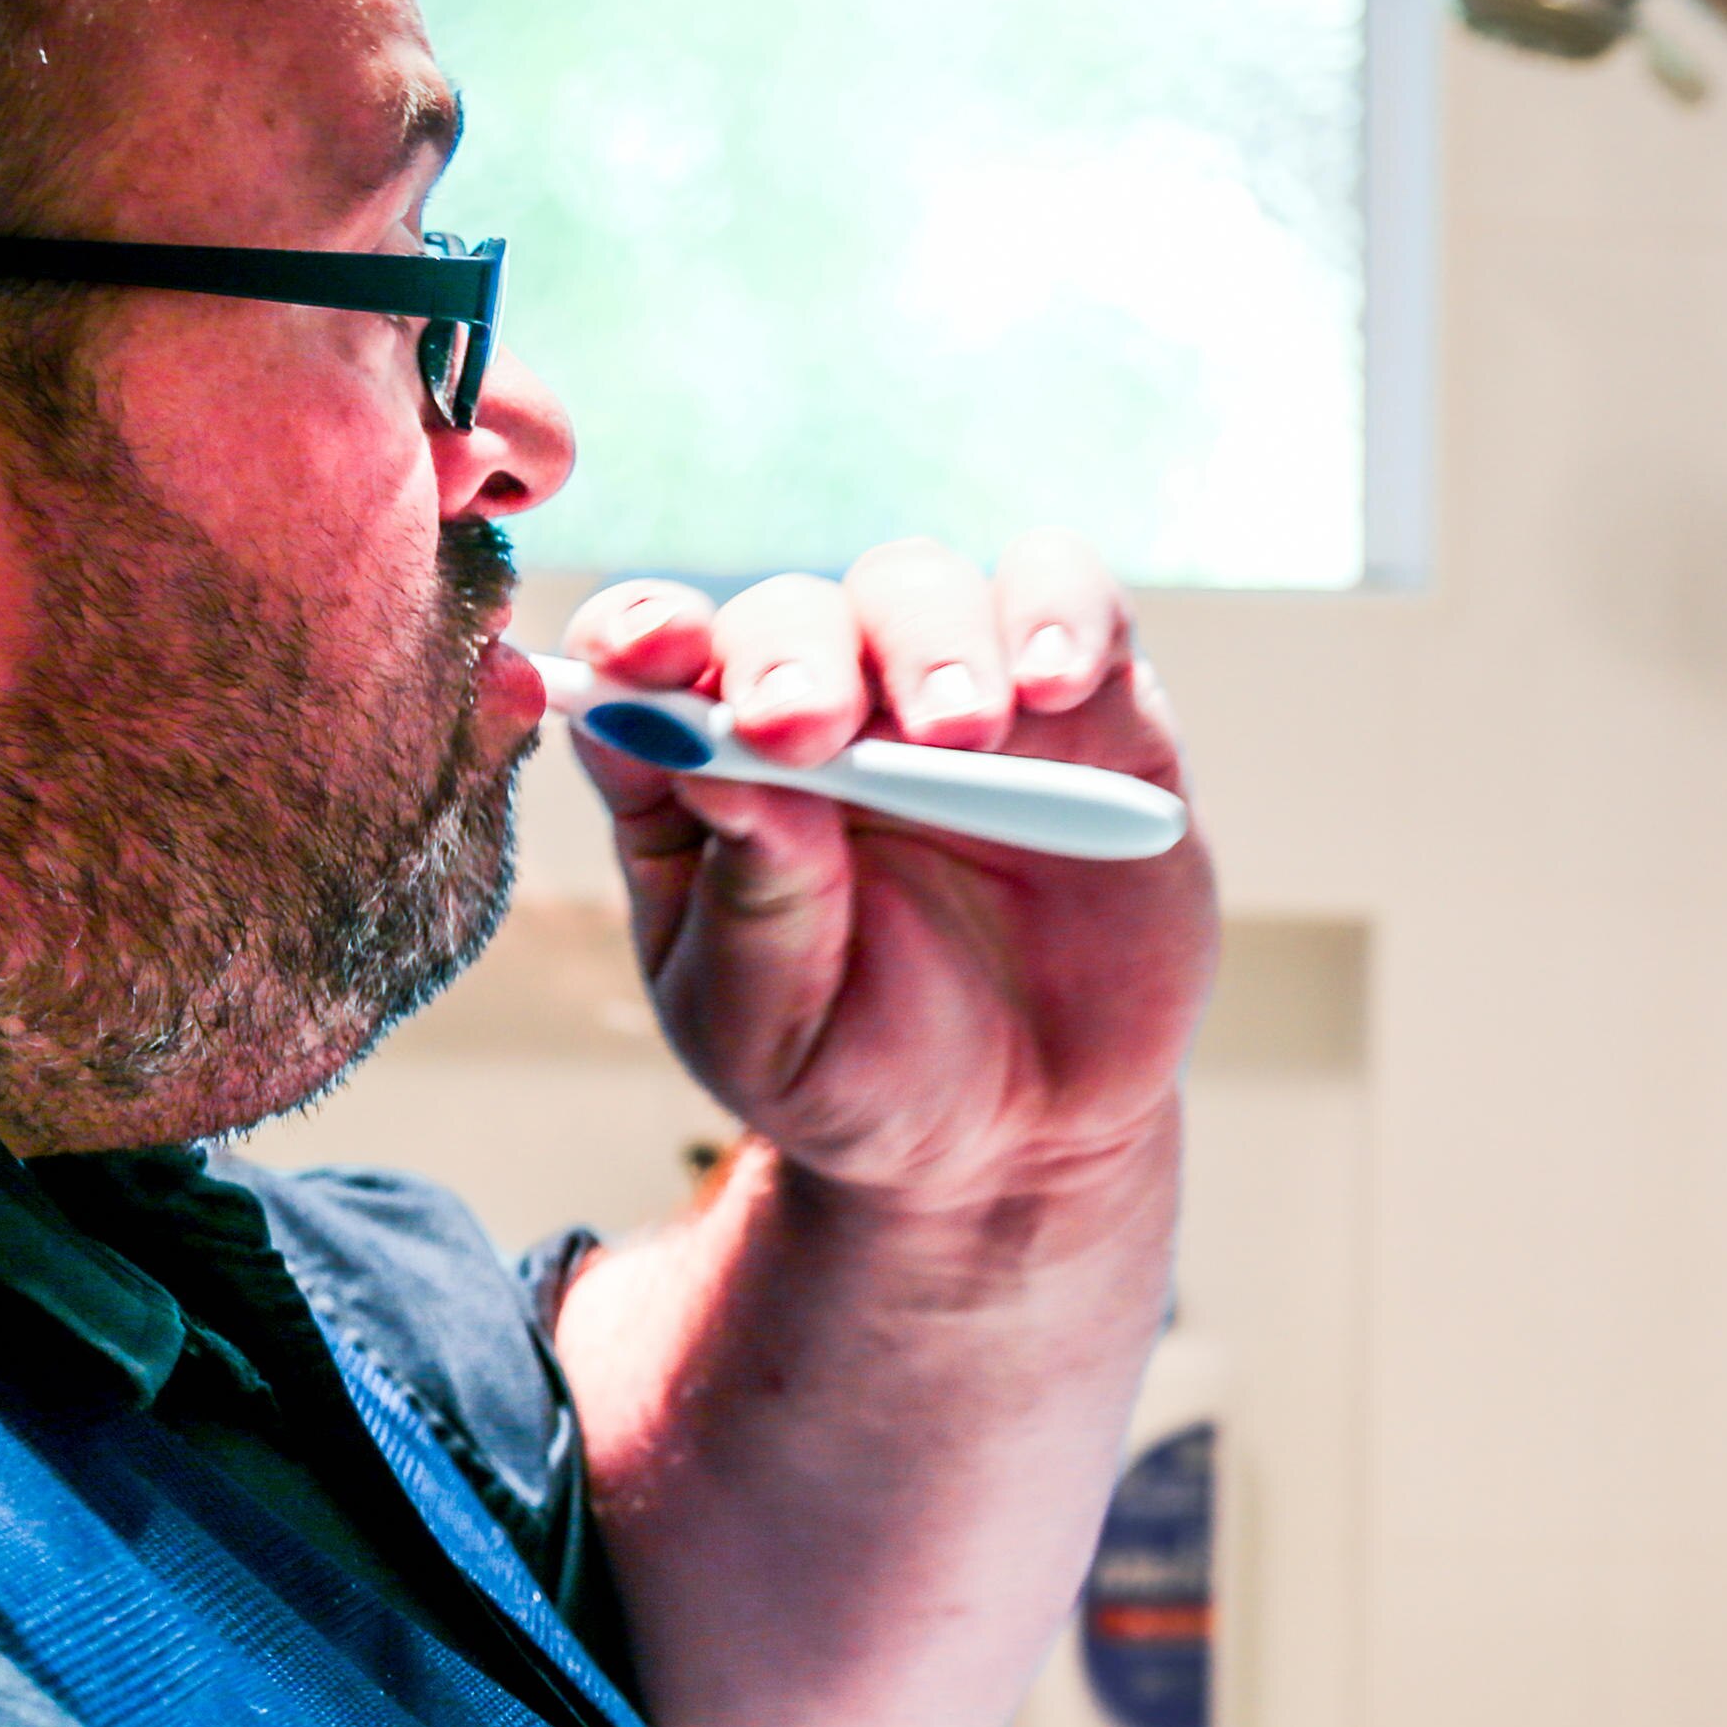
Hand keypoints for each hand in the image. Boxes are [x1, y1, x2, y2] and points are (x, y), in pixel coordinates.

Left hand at [563, 536, 1214, 1212]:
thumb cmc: (863, 1079)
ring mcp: (952, 699)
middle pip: (788, 610)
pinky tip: (1051, 683)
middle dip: (789, 651)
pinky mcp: (1088, 706)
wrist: (1024, 1142)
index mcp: (711, 779)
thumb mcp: (769, 1025)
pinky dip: (1058, 611)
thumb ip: (748, 897)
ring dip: (927, 639)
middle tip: (803, 726)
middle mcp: (828, 714)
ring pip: (921, 585)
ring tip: (958, 735)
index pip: (648, 660)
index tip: (645, 655)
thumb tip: (702, 753)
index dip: (638, 633)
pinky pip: (1070, 597)